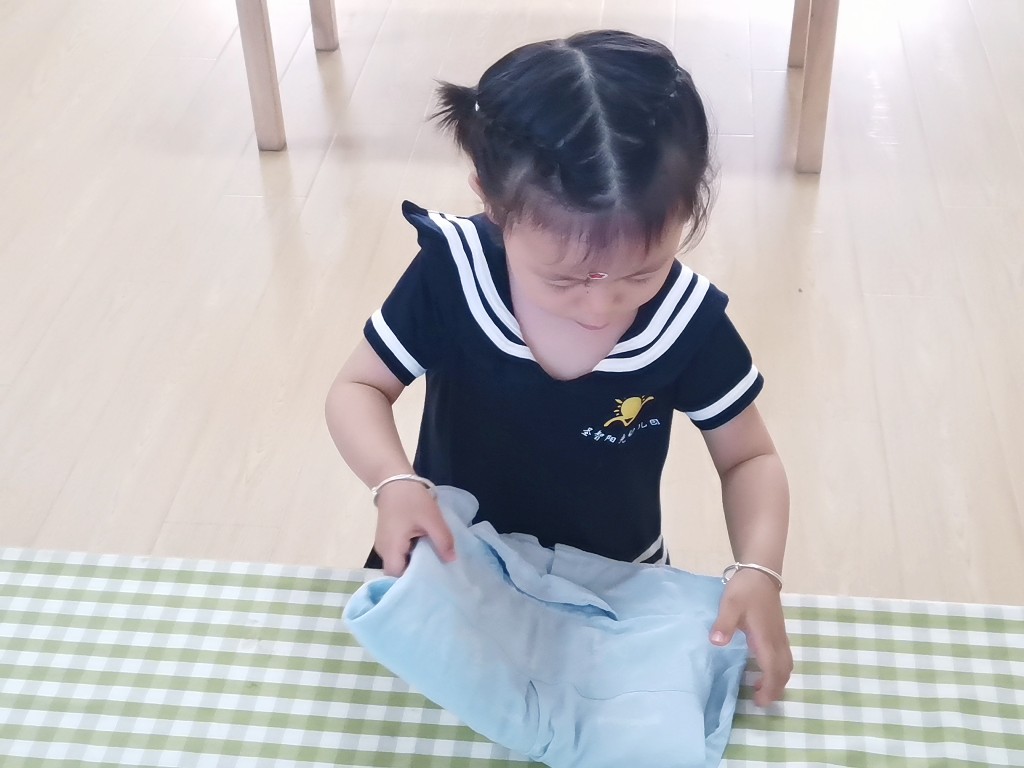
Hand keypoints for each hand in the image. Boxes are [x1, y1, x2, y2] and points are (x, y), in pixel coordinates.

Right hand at [373, 481, 455, 575]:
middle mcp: (383, 550)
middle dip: (415, 573)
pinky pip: (398, 553)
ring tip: (434, 562)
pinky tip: (425, 549)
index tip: (431, 581)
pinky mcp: (387, 537)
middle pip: (398, 571)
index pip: (397, 575)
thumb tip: (452, 561)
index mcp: (392, 548)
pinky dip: (410, 553)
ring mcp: (384, 544)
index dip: (412, 580)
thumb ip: (443, 541)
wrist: (394, 479)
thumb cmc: (411, 499)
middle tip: (437, 573)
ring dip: (414, 562)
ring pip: (399, 562)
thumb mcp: (432, 519)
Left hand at [710, 568, 792, 706]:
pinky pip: (783, 657)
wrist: (760, 572)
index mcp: (766, 638)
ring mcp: (780, 636)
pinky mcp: (778, 631)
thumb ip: (724, 624)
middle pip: (784, 671)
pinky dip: (777, 669)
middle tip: (760, 701)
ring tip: (760, 688)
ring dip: (777, 679)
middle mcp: (777, 640)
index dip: (769, 688)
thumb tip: (717, 643)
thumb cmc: (744, 589)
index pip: (773, 670)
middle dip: (775, 689)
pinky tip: (762, 668)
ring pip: (786, 665)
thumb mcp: (730, 604)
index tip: (759, 702)